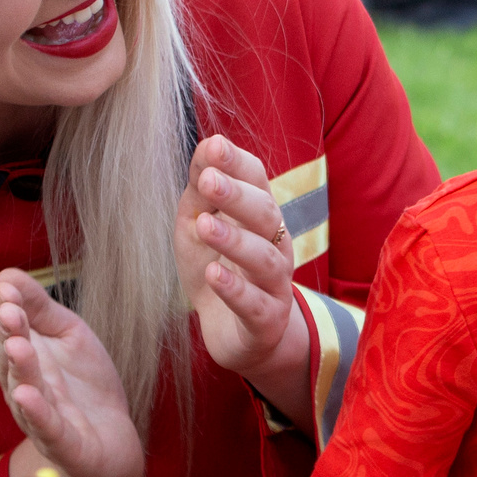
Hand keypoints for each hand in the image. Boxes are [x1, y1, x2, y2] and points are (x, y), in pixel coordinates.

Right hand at [0, 268, 142, 476]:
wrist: (111, 442)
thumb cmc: (83, 387)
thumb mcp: (68, 335)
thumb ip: (41, 307)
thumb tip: (7, 275)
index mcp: (23, 359)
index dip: (1, 311)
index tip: (6, 288)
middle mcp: (23, 387)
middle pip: (8, 358)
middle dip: (8, 333)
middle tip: (9, 309)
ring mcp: (40, 416)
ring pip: (24, 389)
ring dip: (20, 367)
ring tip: (18, 344)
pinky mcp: (62, 442)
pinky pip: (45, 426)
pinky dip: (36, 411)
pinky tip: (27, 394)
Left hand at [177, 135, 310, 393]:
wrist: (235, 333)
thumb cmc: (217, 269)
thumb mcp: (200, 223)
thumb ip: (203, 188)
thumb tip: (207, 143)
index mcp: (260, 215)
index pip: (257, 180)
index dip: (237, 163)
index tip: (213, 146)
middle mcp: (276, 244)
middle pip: (265, 214)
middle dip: (237, 196)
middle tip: (208, 180)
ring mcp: (274, 283)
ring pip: (264, 258)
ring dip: (234, 240)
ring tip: (205, 226)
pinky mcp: (266, 320)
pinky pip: (255, 304)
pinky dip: (235, 288)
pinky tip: (214, 274)